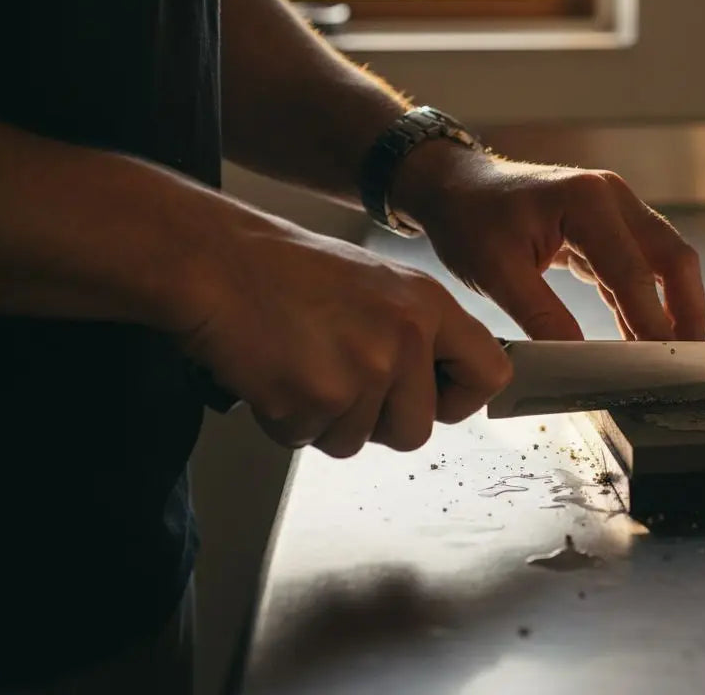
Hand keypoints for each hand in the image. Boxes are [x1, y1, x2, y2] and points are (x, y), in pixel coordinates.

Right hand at [177, 213, 510, 456]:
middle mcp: (406, 338)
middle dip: (377, 423)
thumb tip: (441, 385)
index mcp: (428, 305)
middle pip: (417, 430)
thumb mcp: (376, 286)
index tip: (437, 401)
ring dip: (325, 420)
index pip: (490, 373)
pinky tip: (273, 373)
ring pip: (358, 441)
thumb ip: (415, 334)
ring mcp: (363, 370)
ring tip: (299, 364)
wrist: (215, 262)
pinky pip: (309, 440)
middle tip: (337, 380)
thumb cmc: (284, 272)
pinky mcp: (316, 398)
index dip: (460, 399)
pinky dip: (286, 420)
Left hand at [393, 143, 704, 341]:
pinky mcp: (607, 226)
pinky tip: (639, 338)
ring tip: (669, 355)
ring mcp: (614, 209)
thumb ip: (540, 315)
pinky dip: (643, 302)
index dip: (651, 319)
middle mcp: (612, 197)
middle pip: (672, 257)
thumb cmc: (469, 218)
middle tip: (687, 358)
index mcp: (587, 200)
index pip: (633, 269)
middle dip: (685, 310)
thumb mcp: (495, 272)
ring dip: (671, 307)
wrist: (455, 187)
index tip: (660, 359)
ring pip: (664, 261)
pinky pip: (639, 267)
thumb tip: (578, 358)